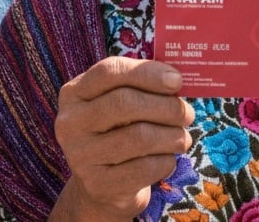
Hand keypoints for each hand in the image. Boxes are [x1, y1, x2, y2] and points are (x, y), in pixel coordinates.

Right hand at [50, 57, 192, 220]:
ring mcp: (80, 155)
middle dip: (165, 106)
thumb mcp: (118, 105)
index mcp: (74, 93)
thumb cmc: (117, 133)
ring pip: (139, 136)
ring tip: (183, 138)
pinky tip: (168, 159)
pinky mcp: (98, 184)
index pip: (109, 71)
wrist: (103, 187)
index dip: (147, 72)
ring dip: (172, 136)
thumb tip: (177, 80)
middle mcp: (71, 121)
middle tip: (187, 114)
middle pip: (124, 102)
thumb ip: (140, 87)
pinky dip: (166, 161)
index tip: (177, 80)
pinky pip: (144, 168)